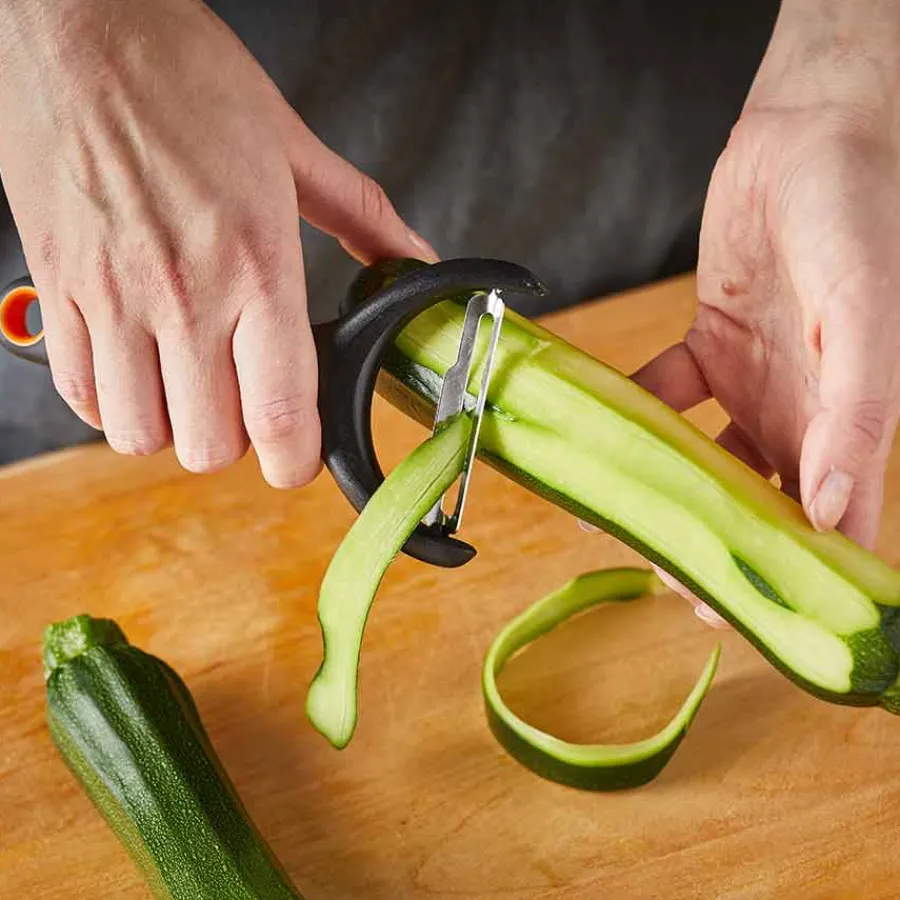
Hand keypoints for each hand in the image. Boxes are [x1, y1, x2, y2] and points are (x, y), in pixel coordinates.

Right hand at [0, 0, 434, 486]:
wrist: (77, 26)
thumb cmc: (184, 78)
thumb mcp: (292, 147)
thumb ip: (362, 217)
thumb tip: (411, 259)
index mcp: (255, 264)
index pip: (278, 413)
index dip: (295, 460)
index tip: (299, 456)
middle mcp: (183, 294)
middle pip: (208, 446)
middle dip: (235, 441)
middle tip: (244, 403)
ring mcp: (111, 297)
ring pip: (140, 436)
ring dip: (172, 426)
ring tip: (188, 385)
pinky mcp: (58, 288)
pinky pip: (80, 393)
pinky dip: (112, 400)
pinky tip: (135, 363)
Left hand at [631, 0, 899, 621]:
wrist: (807, 138)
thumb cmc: (858, 214)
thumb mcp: (863, 316)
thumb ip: (855, 411)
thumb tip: (833, 510)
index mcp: (848, 417)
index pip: (833, 518)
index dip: (798, 573)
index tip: (748, 614)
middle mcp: (800, 410)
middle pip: (761, 499)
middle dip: (720, 542)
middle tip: (672, 577)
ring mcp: (753, 381)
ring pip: (709, 457)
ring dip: (672, 488)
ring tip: (629, 519)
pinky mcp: (710, 345)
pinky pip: (667, 392)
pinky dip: (636, 411)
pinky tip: (603, 429)